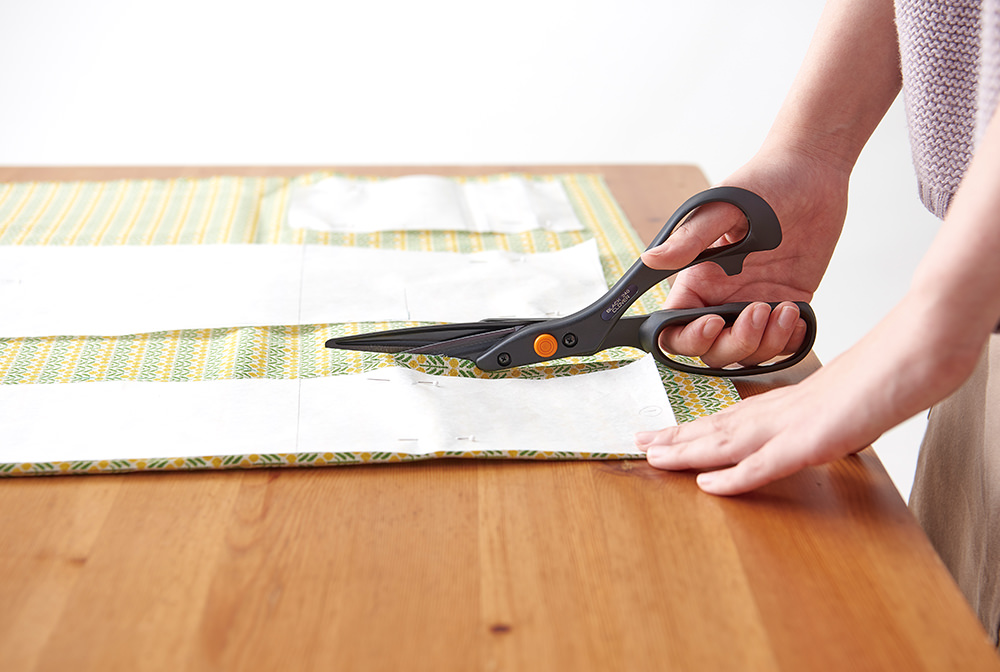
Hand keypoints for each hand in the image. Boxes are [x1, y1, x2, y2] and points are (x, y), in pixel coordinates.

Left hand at [635, 298, 975, 494]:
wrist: (910, 356)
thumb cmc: (876, 379)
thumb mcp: (830, 405)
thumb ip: (806, 421)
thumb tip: (795, 434)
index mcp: (779, 406)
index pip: (722, 420)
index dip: (687, 429)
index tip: (657, 436)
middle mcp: (777, 415)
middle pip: (714, 430)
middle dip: (673, 440)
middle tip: (636, 444)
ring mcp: (792, 428)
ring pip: (726, 444)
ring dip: (687, 454)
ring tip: (653, 458)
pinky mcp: (812, 442)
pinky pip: (767, 464)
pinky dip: (736, 477)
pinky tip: (708, 486)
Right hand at [641, 147, 848, 366]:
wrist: (812, 173)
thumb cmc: (763, 183)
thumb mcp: (723, 208)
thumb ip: (689, 240)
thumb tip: (650, 260)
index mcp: (698, 279)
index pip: (676, 326)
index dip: (690, 337)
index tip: (714, 321)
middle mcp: (723, 297)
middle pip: (714, 350)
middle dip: (736, 344)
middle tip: (759, 311)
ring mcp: (754, 303)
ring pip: (748, 353)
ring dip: (766, 343)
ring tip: (785, 309)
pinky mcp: (786, 304)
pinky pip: (783, 344)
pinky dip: (791, 341)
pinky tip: (797, 313)